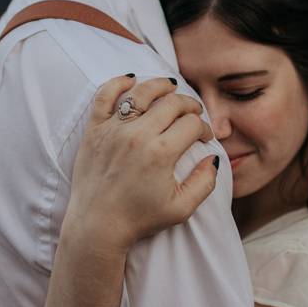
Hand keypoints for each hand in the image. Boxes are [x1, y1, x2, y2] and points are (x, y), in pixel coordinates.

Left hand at [61, 74, 218, 255]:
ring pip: (142, 92)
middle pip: (172, 104)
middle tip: (193, 113)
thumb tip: (213, 158)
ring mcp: (113, 130)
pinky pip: (104, 95)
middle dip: (190, 105)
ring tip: (171, 87)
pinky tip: (131, 80)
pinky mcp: (94, 130)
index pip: (192, 124)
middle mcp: (137, 136)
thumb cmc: (139, 219)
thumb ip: (205, 182)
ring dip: (161, 86)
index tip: (204, 137)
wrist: (97, 226)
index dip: (204, 128)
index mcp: (161, 153)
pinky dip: (118, 83)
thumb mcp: (181, 208)